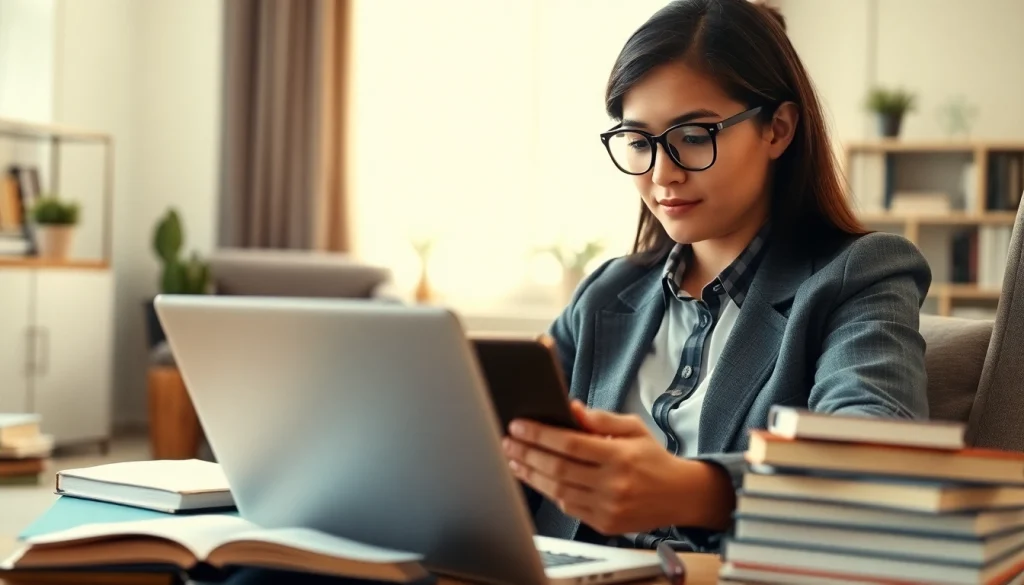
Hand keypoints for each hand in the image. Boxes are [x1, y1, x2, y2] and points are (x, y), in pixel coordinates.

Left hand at [502, 400, 702, 534]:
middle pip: (558, 469)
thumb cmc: (652, 458)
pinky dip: (550, 491)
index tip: (518, 425)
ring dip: (531, 474)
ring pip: (558, 491)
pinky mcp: (604, 524)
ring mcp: (608, 507)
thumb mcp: (634, 428)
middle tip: (508, 442)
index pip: (571, 444)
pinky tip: (536, 477)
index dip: (540, 435)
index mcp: (621, 456)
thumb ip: (601, 419)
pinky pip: (569, 507)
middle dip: (527, 454)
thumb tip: (570, 408)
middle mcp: (614, 484)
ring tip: (514, 459)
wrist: (679, 495)